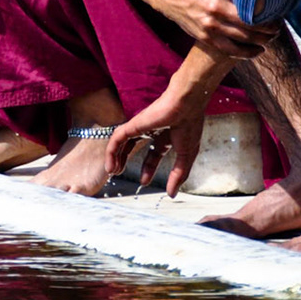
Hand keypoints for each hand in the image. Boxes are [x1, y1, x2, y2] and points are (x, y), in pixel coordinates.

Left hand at [104, 81, 210, 196]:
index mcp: (166, 136)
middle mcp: (151, 131)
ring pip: (122, 143)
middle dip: (125, 161)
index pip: (154, 154)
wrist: (186, 105)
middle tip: (119, 174)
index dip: (149, 168)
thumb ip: (178, 175)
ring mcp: (141, 127)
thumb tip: (172, 194)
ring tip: (111, 172)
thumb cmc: (190, 126)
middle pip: (133, 148)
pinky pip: (117, 139)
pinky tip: (110, 165)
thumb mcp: (186, 156)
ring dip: (115, 158)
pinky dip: (111, 152)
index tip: (144, 182)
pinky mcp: (132, 125)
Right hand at [158, 0, 273, 58]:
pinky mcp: (205, 37)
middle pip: (251, 21)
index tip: (279, 9)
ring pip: (244, 37)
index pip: (252, 0)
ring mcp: (209, 24)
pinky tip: (258, 51)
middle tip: (278, 26)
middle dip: (270, 27)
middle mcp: (215, 6)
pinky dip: (247, 53)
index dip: (269, 7)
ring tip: (271, 37)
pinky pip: (231, 50)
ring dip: (262, 40)